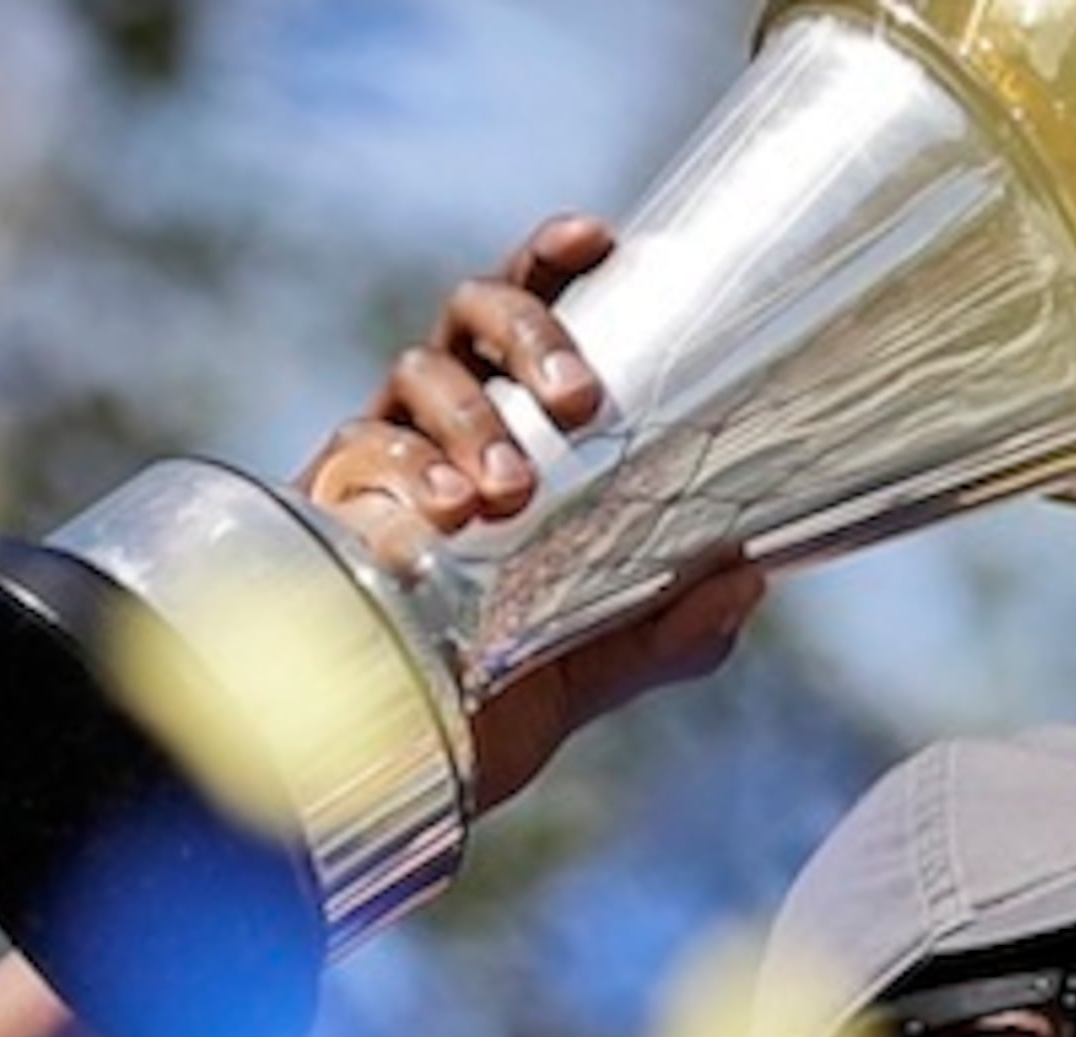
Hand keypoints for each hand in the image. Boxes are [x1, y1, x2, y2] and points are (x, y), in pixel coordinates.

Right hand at [298, 213, 766, 814]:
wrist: (399, 760)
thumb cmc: (496, 686)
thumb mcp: (600, 659)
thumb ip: (674, 625)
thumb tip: (750, 577)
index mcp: (510, 423)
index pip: (527, 312)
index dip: (555, 261)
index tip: (599, 237)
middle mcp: (440, 418)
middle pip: (471, 312)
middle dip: (528, 336)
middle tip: (577, 402)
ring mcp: (378, 452)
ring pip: (415, 373)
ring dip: (471, 419)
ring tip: (506, 494)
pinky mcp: (324, 502)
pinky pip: (356, 450)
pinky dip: (402, 470)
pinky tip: (440, 516)